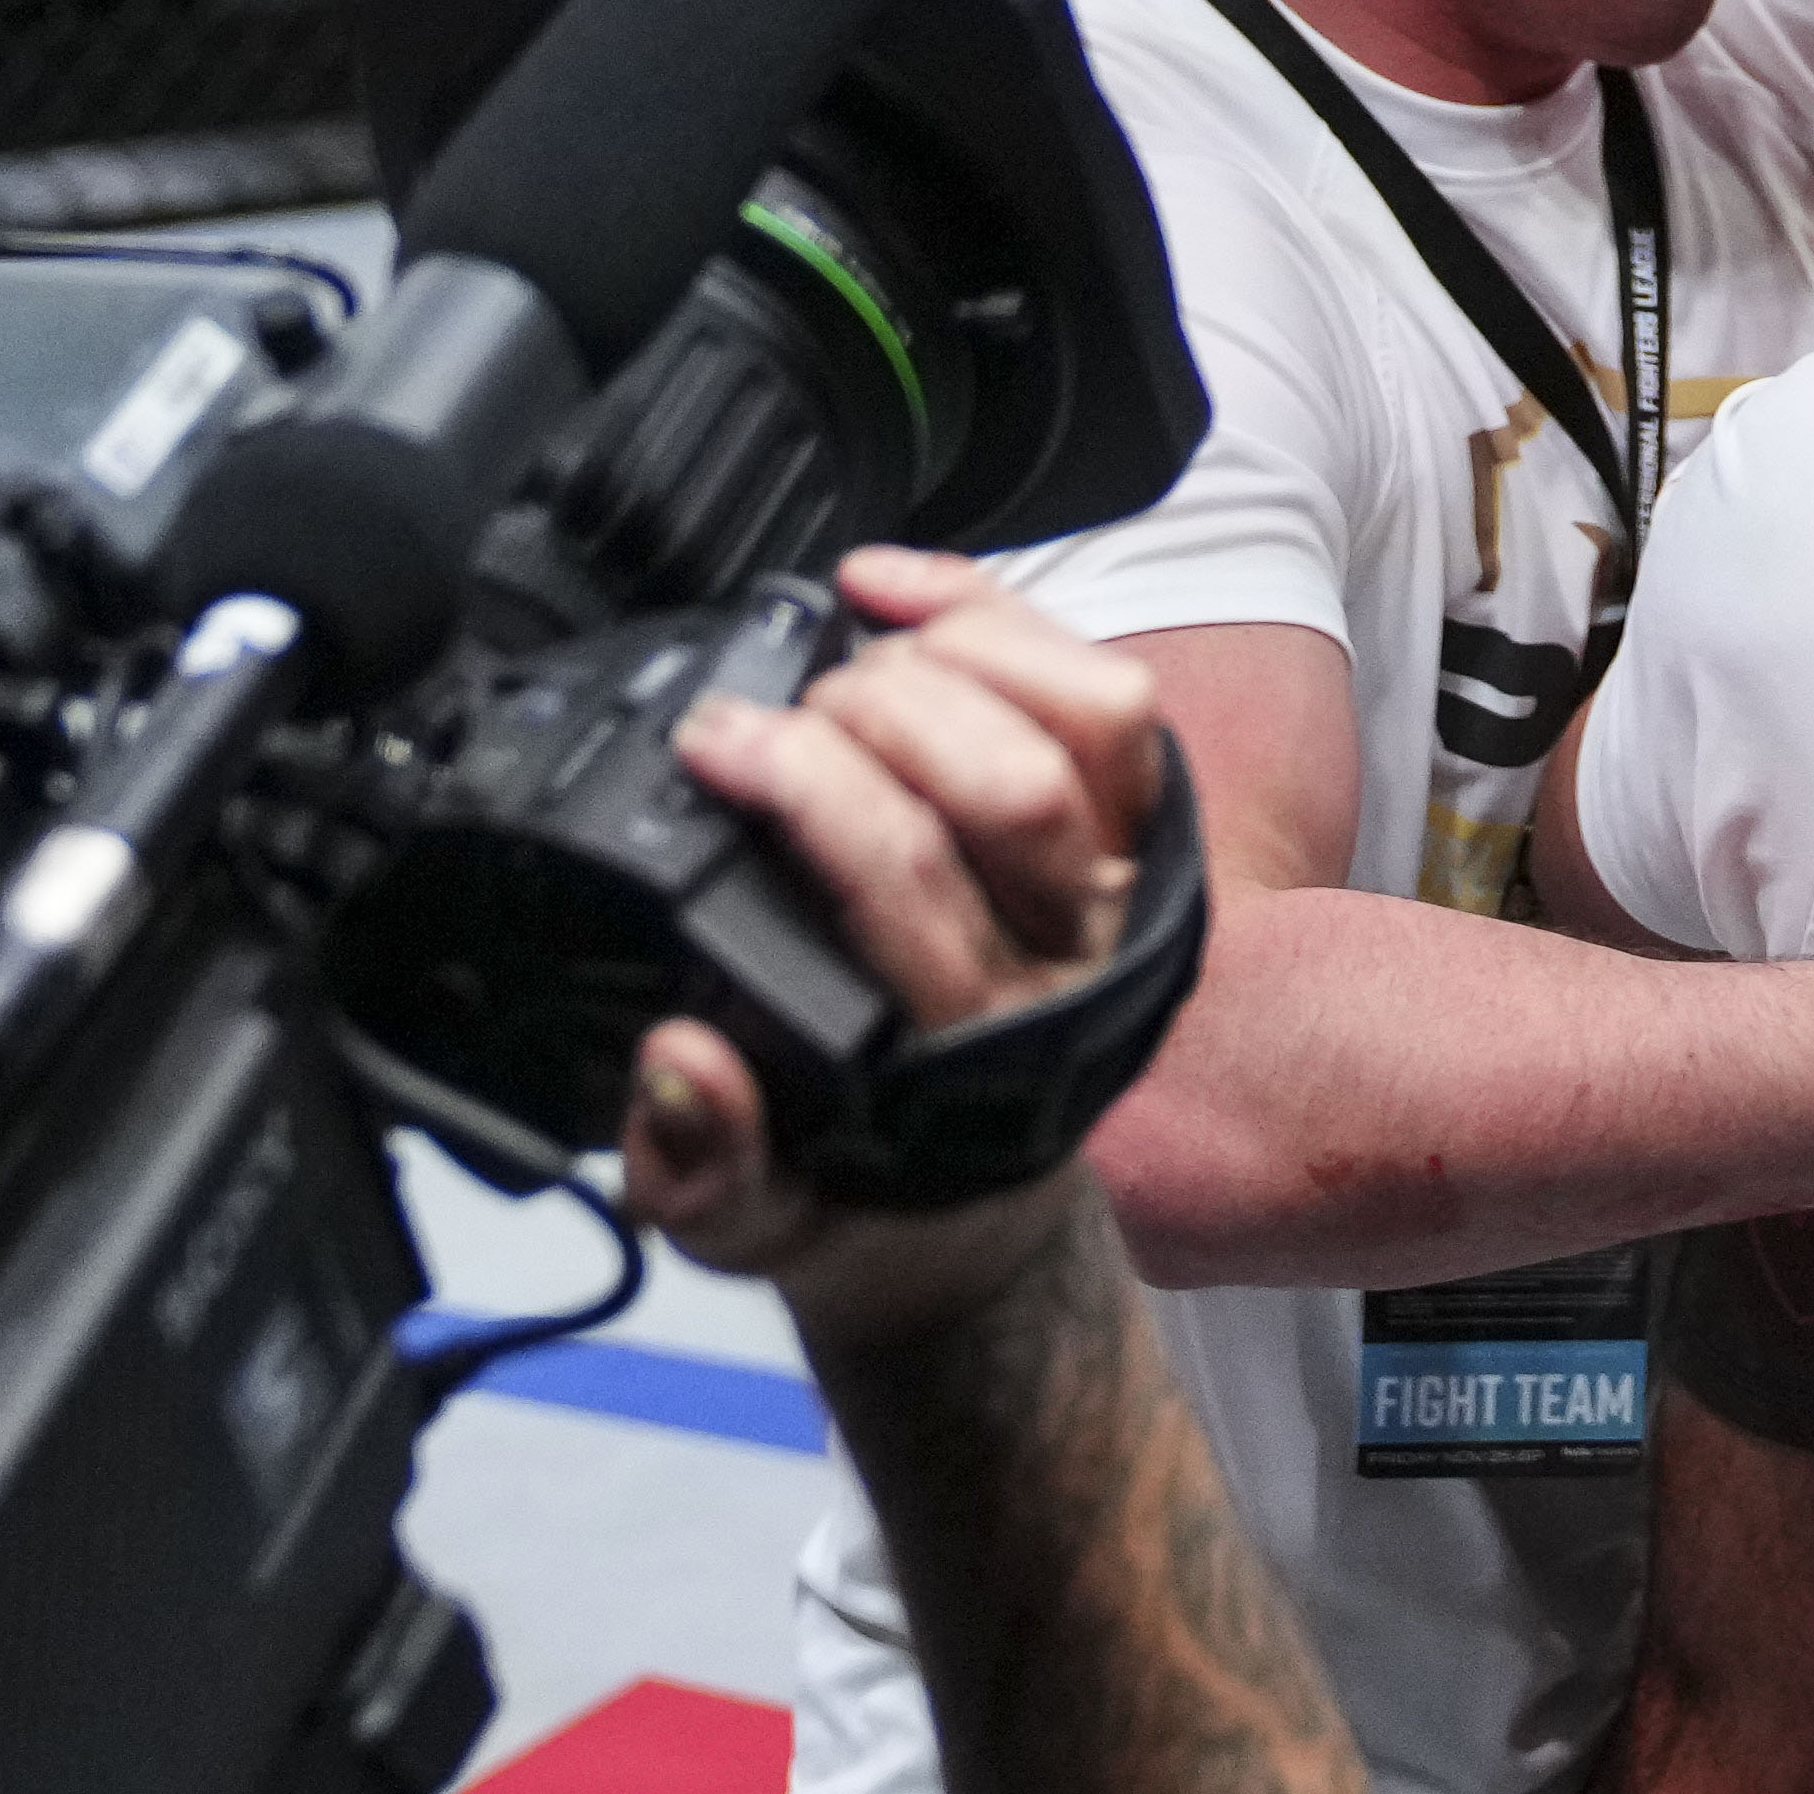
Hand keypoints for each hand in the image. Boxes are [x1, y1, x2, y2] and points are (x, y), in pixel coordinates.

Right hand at [617, 554, 1170, 1331]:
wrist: (961, 1215)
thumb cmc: (857, 1184)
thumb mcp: (751, 1219)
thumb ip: (700, 1165)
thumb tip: (679, 1068)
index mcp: (965, 1045)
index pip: (907, 875)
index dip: (805, 782)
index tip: (711, 742)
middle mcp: (1064, 962)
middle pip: (1005, 785)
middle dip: (867, 712)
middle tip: (759, 713)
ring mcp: (1113, 889)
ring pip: (1084, 723)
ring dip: (950, 655)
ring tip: (836, 662)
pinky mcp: (1134, 830)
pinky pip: (1104, 699)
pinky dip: (998, 618)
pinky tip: (893, 594)